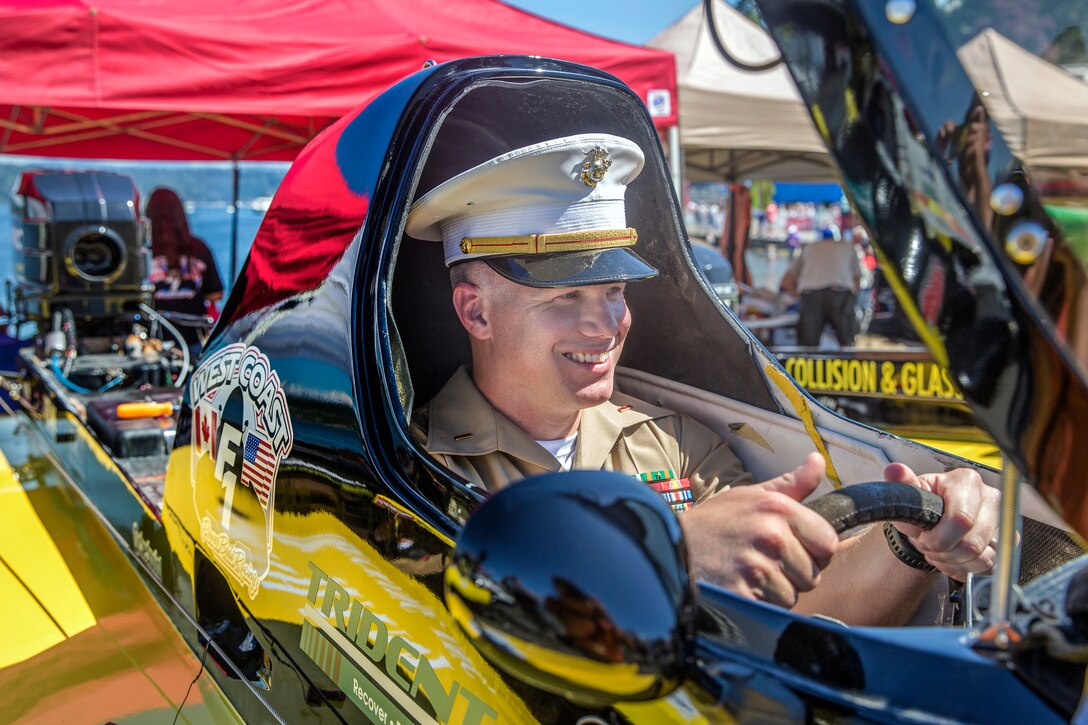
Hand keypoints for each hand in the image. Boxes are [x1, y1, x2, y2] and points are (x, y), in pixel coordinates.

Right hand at [679, 453, 838, 606]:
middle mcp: (771, 535)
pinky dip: (757, 605)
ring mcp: (757, 567)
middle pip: (812, 575)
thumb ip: (790, 484)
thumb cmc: (713, 523)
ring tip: (746, 575)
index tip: (789, 549)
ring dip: (773, 593)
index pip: (828, 543)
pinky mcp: (743, 594)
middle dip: (791, 575)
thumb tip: (818, 460)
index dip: (812, 551)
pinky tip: (738, 588)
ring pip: (792, 596)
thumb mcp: (749, 496)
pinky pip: (771, 611)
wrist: (668, 545)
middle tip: (760, 562)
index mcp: (778, 508)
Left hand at [883, 462, 999, 580]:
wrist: (932, 521)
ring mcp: (1002, 520)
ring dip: (953, 562)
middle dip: (944, 552)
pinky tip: (951, 560)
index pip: (961, 520)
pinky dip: (965, 569)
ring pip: (982, 557)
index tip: (924, 539)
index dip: (939, 538)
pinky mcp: (1006, 541)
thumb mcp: (909, 497)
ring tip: (938, 553)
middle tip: (929, 547)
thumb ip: (903, 484)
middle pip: (972, 543)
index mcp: (966, 481)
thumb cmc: (922, 506)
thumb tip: (894, 471)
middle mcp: (990, 497)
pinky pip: (989, 566)